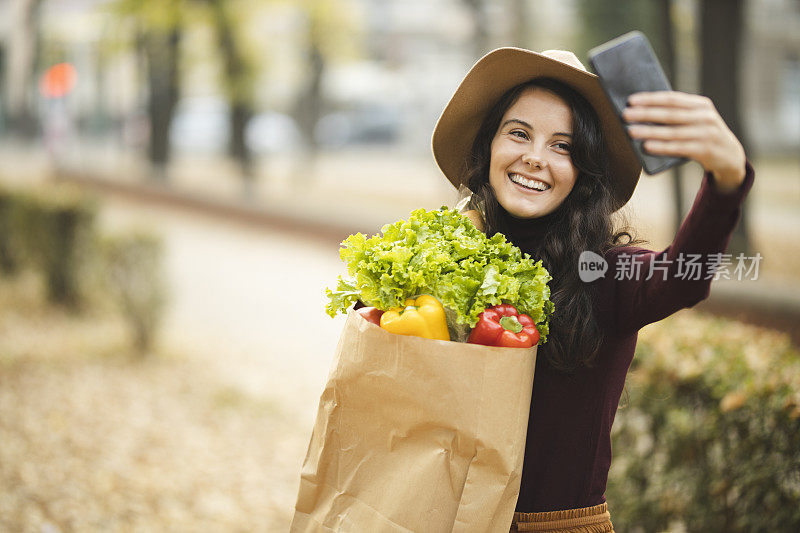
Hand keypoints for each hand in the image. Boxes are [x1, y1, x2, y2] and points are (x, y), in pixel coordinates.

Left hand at [623, 91, 745, 191]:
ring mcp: (707, 133)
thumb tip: (642, 112)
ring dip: (649, 131)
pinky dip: (661, 147)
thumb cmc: (702, 135)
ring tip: (631, 131)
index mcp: (701, 105)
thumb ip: (677, 114)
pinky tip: (646, 146)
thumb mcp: (695, 120)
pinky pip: (678, 148)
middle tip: (625, 115)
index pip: (672, 99)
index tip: (631, 100)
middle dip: (646, 114)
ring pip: (672, 132)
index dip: (651, 99)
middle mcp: (705, 116)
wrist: (729, 156)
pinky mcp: (705, 150)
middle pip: (670, 114)